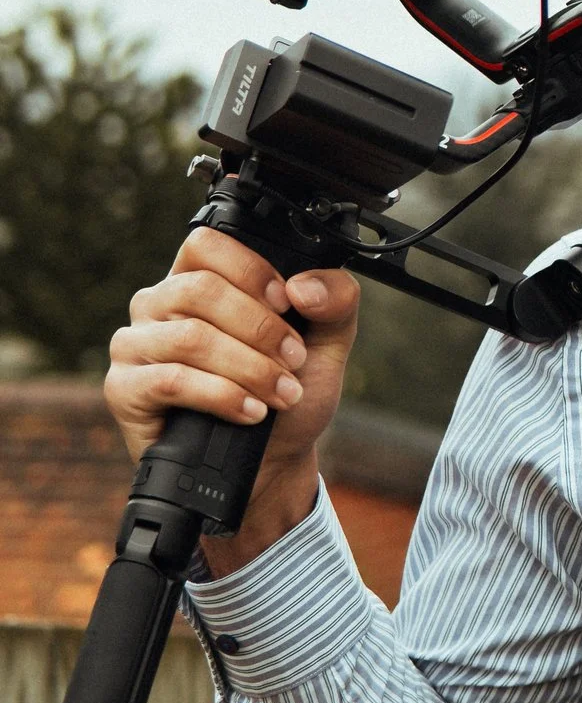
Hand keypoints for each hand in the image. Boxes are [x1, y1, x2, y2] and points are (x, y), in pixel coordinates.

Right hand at [104, 226, 360, 573]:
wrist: (271, 459)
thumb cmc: (289, 392)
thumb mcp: (328, 342)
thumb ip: (336, 300)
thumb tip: (304, 286)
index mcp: (201, 279)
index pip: (207, 243)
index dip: (251, 269)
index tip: (289, 302)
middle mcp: (159, 304)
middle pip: (200, 290)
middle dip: (261, 328)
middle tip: (293, 361)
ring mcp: (135, 345)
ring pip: (190, 337)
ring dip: (249, 367)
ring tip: (281, 393)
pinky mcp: (124, 389)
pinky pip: (171, 380)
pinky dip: (222, 395)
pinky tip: (250, 411)